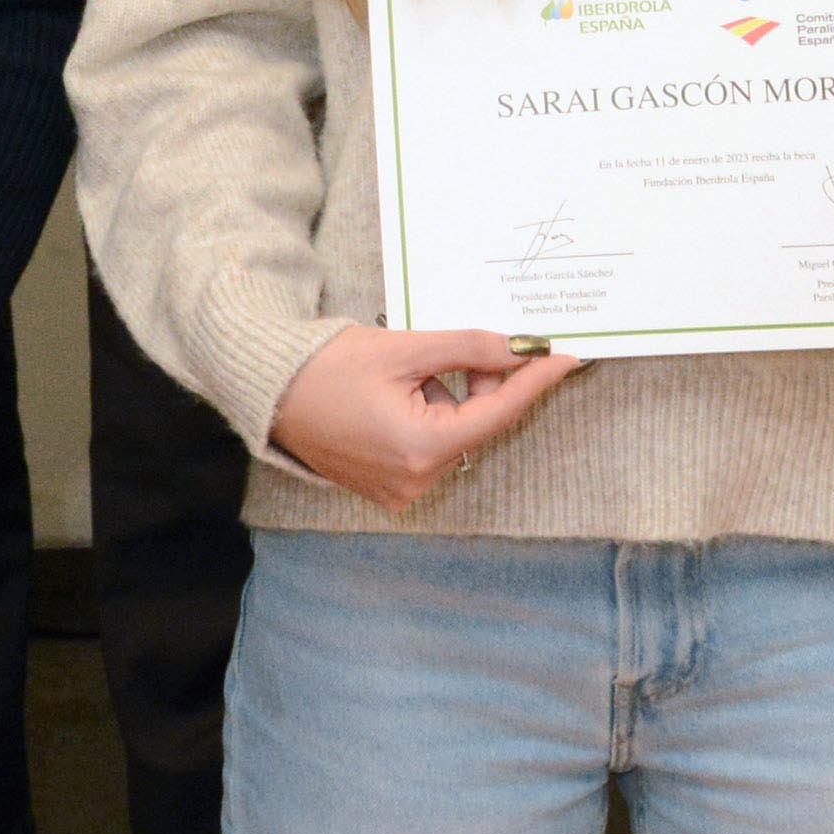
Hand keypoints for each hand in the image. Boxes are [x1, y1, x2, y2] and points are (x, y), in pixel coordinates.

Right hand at [271, 323, 584, 512]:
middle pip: (477, 425)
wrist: (268, 391)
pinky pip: (431, 448)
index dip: (535, 382)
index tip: (566, 357)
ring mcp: (401, 490)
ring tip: (415, 367)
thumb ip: (468, 349)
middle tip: (489, 343)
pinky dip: (432, 416)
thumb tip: (519, 348)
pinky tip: (406, 388)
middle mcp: (416, 480)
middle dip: (487, 384)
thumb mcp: (404, 349)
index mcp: (420, 449)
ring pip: (455, 434)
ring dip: (453, 398)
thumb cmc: (327, 367)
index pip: (498, 413)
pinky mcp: (388, 488)